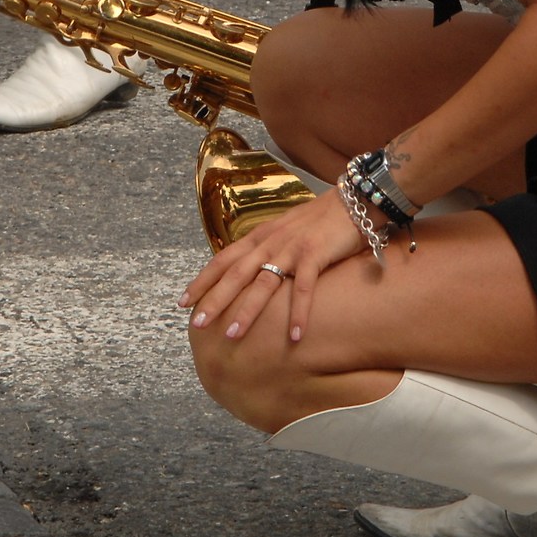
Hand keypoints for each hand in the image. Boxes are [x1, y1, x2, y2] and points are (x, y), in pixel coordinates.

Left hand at [183, 189, 371, 345]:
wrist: (353, 200)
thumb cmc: (320, 222)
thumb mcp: (285, 233)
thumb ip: (266, 251)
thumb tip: (249, 274)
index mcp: (259, 237)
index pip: (222, 260)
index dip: (202, 281)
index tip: (183, 302)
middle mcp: (270, 242)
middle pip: (235, 274)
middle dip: (215, 300)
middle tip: (198, 325)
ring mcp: (291, 248)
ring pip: (263, 283)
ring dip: (247, 311)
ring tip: (232, 335)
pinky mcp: (315, 253)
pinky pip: (303, 287)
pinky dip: (298, 312)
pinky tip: (295, 336)